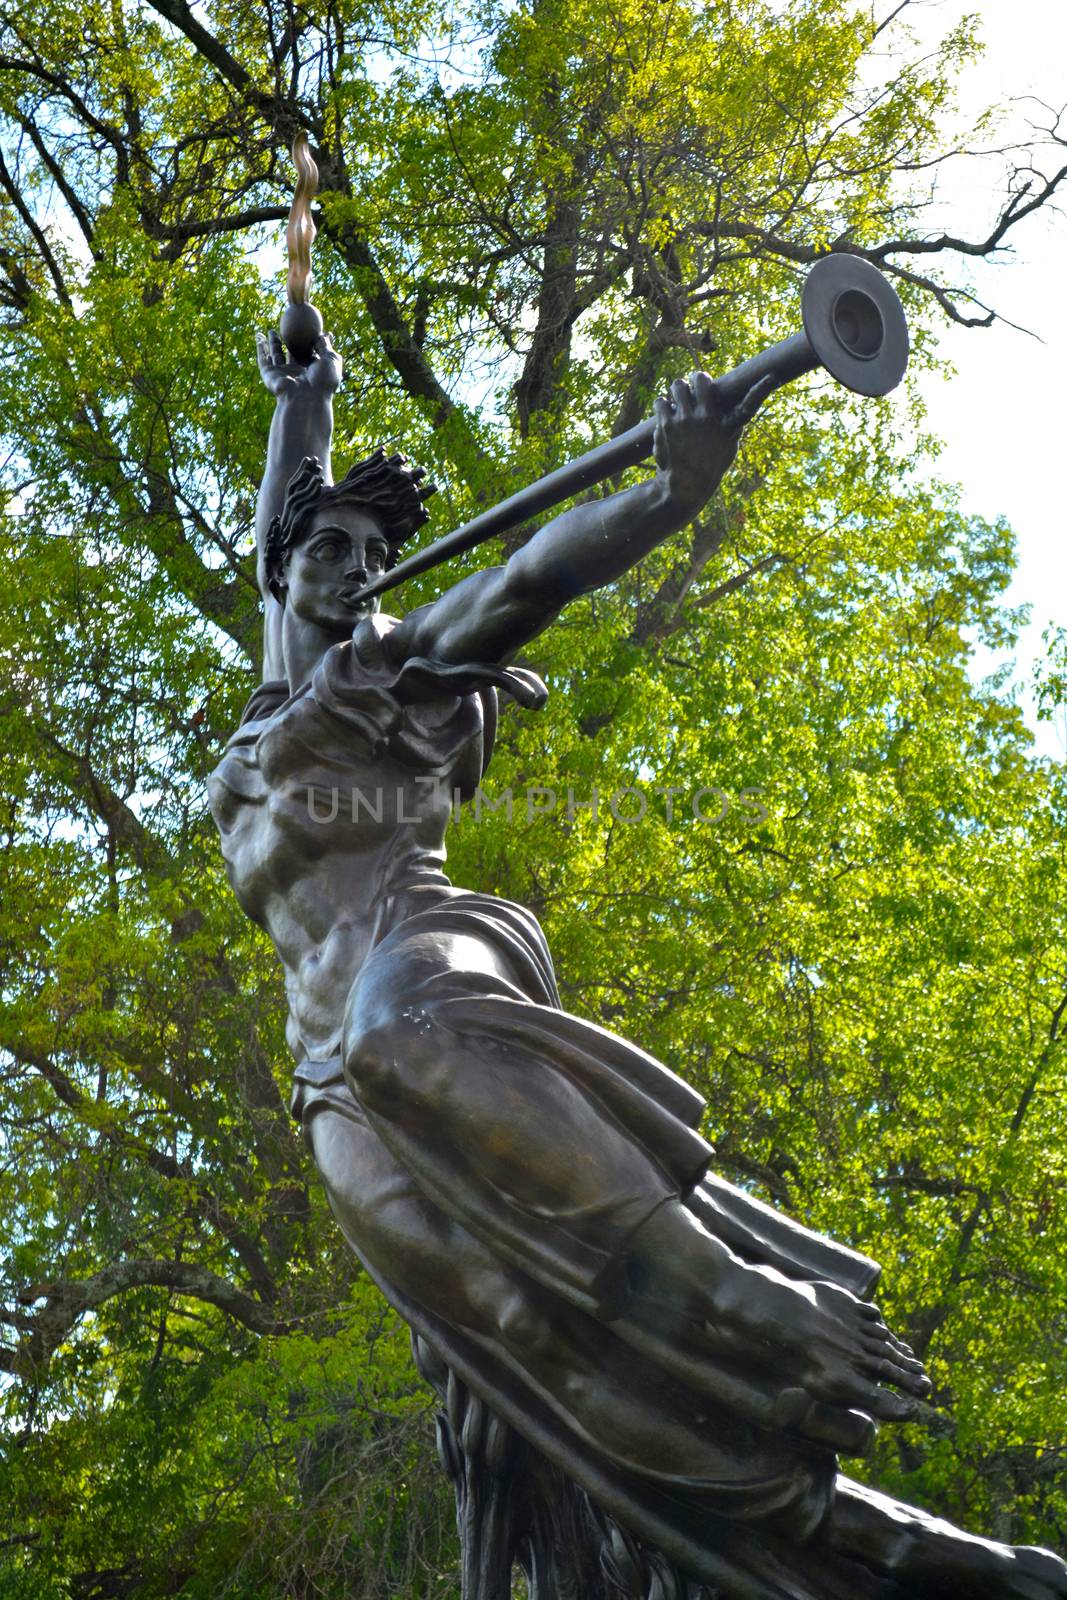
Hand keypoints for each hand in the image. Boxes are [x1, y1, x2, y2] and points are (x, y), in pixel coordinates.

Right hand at [255, 329, 342, 399]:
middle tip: (288, 326)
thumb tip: (325, 334)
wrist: (306, 399)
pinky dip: (260, 348)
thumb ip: (326, 346)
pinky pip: (263, 359)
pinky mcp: (270, 375)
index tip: (311, 327)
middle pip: (292, 353)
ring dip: (273, 344)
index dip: (310, 341)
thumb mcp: (331, 360)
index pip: (311, 353)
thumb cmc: (322, 381)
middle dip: (290, 342)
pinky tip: (258, 336)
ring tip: (271, 331)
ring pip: (276, 355)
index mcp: (312, 371)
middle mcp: (297, 372)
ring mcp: (283, 374)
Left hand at [653, 370, 772, 515]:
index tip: (771, 377)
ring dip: (677, 390)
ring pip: (677, 385)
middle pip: (700, 379)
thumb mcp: (728, 448)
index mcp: (727, 426)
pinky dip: (662, 405)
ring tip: (678, 401)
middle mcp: (707, 419)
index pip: (749, 406)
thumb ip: (733, 427)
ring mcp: (685, 419)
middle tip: (694, 386)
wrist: (684, 486)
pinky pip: (660, 401)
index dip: (761, 390)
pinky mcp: (666, 424)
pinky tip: (666, 414)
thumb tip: (737, 409)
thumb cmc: (709, 466)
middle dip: (696, 379)